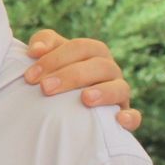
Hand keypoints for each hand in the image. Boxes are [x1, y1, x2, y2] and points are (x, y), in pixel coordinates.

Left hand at [23, 29, 141, 131]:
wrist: (69, 108)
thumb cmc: (56, 76)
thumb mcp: (50, 57)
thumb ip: (44, 44)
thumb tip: (35, 49)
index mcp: (93, 52)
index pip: (79, 47)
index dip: (54, 59)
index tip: (30, 77)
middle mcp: (109, 69)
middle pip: (99, 66)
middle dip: (71, 76)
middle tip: (45, 88)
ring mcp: (119, 92)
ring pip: (120, 87)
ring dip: (103, 92)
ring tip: (84, 99)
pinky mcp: (124, 115)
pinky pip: (134, 116)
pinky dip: (129, 117)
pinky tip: (118, 120)